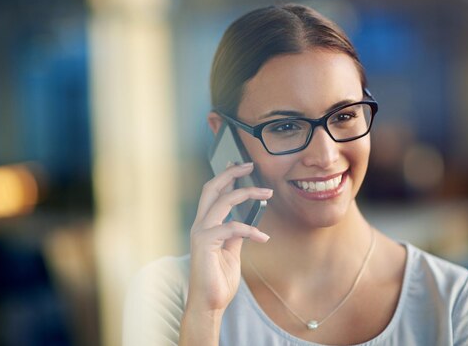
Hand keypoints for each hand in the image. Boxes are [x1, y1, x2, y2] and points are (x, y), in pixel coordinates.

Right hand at [186, 162, 271, 313]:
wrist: (210, 304)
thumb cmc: (218, 279)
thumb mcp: (231, 252)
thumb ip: (235, 234)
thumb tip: (246, 219)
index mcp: (205, 225)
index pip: (214, 193)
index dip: (226, 176)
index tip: (241, 165)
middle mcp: (199, 225)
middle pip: (212, 188)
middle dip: (231, 173)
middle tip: (250, 164)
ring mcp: (200, 232)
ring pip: (224, 201)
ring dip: (248, 193)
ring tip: (267, 193)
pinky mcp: (205, 242)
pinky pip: (232, 227)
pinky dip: (250, 230)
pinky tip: (263, 238)